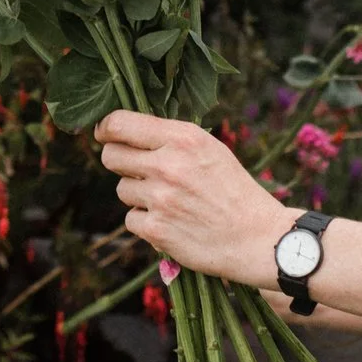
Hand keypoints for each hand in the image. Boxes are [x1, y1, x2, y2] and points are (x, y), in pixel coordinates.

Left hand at [95, 110, 293, 289]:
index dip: (106, 129)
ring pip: (121, 189)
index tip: (105, 134)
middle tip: (140, 171)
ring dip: (138, 195)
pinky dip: (146, 223)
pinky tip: (172, 223)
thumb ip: (169, 138)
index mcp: (183, 138)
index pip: (119, 123)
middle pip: (111, 156)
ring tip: (170, 201)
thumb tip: (124, 130)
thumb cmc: (232, 189)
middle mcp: (168, 164)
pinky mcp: (156, 230)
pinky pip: (130, 219)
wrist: (257, 237)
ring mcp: (160, 198)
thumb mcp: (209, 149)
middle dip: (121, 162)